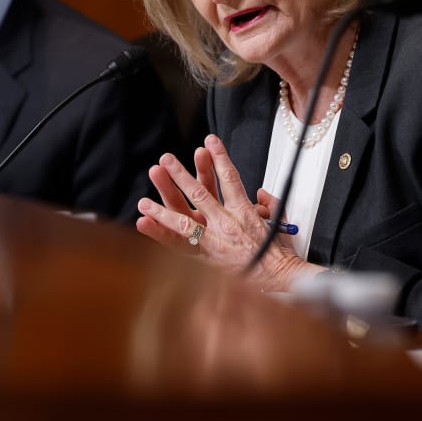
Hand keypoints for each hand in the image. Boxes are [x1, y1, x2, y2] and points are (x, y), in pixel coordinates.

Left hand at [136, 134, 316, 290]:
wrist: (278, 280)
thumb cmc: (277, 254)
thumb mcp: (278, 223)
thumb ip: (268, 203)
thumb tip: (260, 193)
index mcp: (243, 212)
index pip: (230, 178)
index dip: (220, 158)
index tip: (210, 141)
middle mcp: (225, 223)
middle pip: (200, 193)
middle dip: (181, 174)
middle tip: (166, 159)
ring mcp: (213, 239)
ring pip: (183, 216)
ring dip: (164, 199)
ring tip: (146, 191)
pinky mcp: (204, 256)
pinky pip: (177, 243)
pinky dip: (158, 232)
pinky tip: (143, 221)